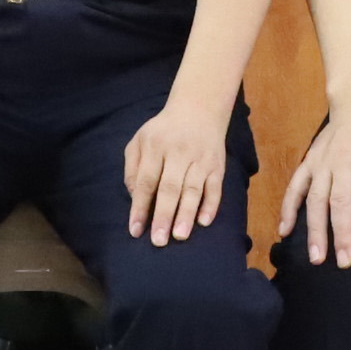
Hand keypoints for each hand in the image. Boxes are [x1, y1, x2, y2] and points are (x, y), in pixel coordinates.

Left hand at [123, 91, 231, 246]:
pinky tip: (204, 221)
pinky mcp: (217, 165)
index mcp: (155, 147)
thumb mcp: (140, 141)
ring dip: (186, 213)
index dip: (140, 207)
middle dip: (163, 216)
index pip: (146, 181)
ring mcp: (200, 159)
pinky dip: (211, 204)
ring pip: (193, 189)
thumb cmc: (163, 131)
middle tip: (158, 241)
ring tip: (180, 236)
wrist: (199, 109)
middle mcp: (178, 152)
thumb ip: (133, 168)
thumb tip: (135, 197)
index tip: (135, 231)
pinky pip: (215, 187)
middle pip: (170, 188)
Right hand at [276, 95, 350, 266]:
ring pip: (316, 198)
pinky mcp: (309, 160)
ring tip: (316, 258)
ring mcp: (324, 160)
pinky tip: (284, 231)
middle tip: (344, 263)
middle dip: (342, 234)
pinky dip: (287, 208)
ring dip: (314, 229)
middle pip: (341, 201)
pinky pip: (295, 186)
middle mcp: (345, 159)